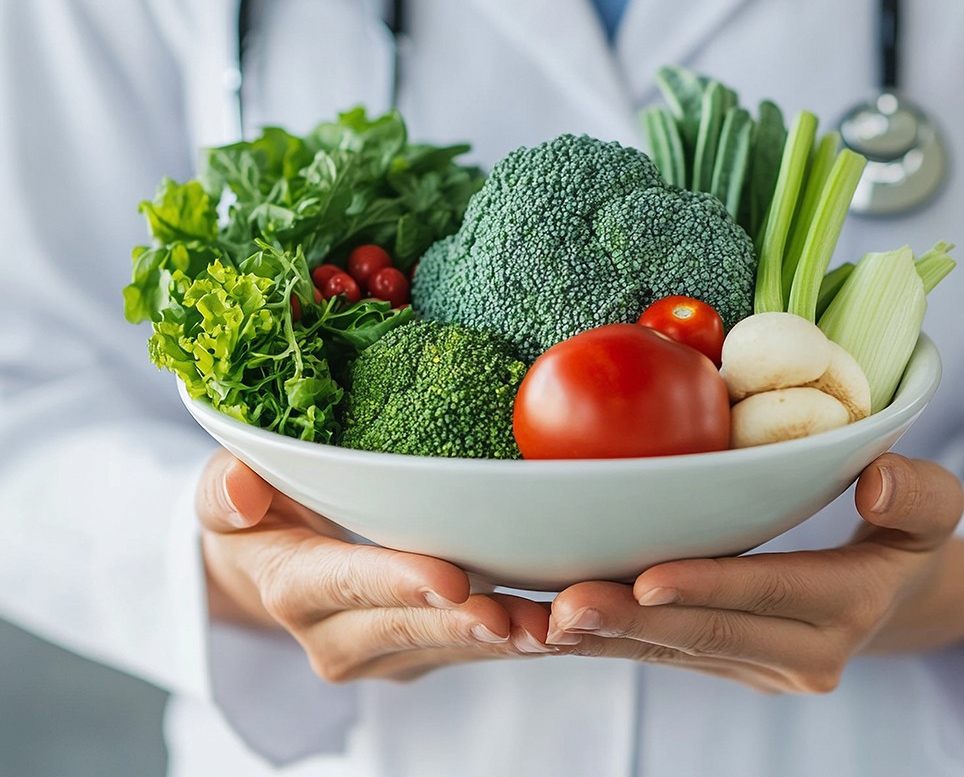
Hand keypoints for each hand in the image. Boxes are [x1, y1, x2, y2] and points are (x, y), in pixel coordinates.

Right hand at [198, 450, 558, 682]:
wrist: (265, 564)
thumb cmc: (255, 513)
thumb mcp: (221, 493)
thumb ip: (223, 490)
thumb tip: (240, 491)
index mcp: (291, 586)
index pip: (344, 583)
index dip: (396, 582)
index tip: (452, 579)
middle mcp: (334, 636)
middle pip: (407, 629)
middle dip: (466, 625)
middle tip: (526, 618)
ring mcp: (380, 654)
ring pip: (446, 648)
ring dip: (503, 642)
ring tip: (557, 627)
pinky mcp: (416, 657)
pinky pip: (466, 651)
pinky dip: (513, 639)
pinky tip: (559, 622)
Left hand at [545, 454, 963, 693]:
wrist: (896, 596)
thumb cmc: (905, 534)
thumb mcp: (936, 508)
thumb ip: (919, 494)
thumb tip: (875, 483)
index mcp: (849, 608)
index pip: (772, 592)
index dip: (712, 585)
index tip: (649, 574)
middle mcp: (800, 655)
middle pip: (705, 635)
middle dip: (631, 624)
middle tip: (562, 609)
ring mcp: (756, 668)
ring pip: (670, 653)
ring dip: (601, 639)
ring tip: (534, 623)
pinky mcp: (721, 664)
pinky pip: (658, 652)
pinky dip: (602, 639)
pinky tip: (542, 624)